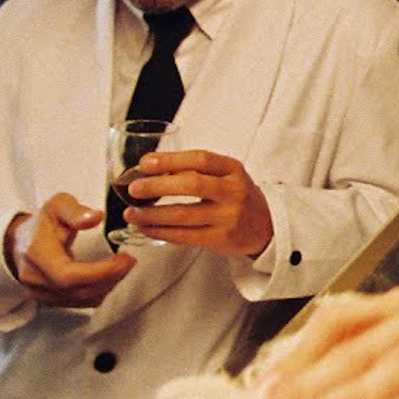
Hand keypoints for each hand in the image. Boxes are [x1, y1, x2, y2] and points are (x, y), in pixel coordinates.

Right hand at [7, 192, 135, 307]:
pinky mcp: (48, 300)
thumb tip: (95, 217)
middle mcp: (35, 278)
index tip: (124, 260)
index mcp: (37, 253)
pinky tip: (108, 276)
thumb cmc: (43, 223)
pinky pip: (80, 302)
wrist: (22, 241)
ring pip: (82, 299)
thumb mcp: (58, 205)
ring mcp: (40, 292)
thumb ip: (76, 211)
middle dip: (110, 278)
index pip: (68, 275)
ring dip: (108, 285)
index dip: (100, 273)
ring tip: (121, 266)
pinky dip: (99, 291)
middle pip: (78, 290)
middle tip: (128, 261)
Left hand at [123, 150, 273, 257]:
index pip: (201, 159)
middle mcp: (234, 192)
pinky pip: (184, 236)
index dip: (171, 160)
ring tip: (132, 213)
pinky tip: (146, 228)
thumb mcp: (226, 176)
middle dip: (158, 186)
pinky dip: (160, 232)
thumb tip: (149, 168)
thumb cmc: (236, 197)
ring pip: (184, 214)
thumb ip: (196, 170)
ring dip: (153, 215)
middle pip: (192, 185)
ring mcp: (229, 217)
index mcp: (233, 169)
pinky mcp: (221, 239)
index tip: (146, 163)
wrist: (266, 227)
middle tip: (134, 188)